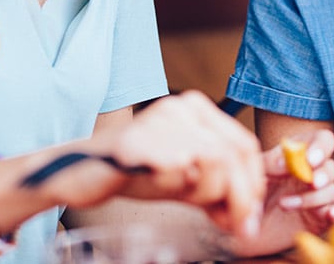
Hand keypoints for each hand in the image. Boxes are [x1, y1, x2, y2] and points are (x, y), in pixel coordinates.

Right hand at [57, 91, 265, 237]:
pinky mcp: (141, 143)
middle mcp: (181, 107)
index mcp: (195, 108)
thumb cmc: (135, 173)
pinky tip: (163, 189)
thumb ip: (218, 190)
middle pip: (234, 156)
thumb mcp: (185, 178)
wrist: (81, 170)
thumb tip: (248, 219)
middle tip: (232, 225)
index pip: (244, 145)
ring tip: (187, 200)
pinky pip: (180, 173)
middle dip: (239, 198)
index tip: (246, 214)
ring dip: (208, 195)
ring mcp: (161, 122)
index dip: (252, 184)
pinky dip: (180, 191)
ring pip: (215, 164)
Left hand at [228, 130, 333, 256]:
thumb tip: (288, 162)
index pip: (323, 141)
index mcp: (300, 155)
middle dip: (322, 175)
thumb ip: (270, 162)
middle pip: (331, 168)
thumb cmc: (249, 192)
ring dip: (312, 198)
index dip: (321, 148)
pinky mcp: (322, 219)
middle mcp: (312, 174)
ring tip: (284, 205)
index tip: (310, 160)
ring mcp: (319, 197)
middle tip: (311, 182)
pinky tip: (332, 215)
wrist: (243, 227)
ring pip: (332, 191)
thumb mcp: (255, 172)